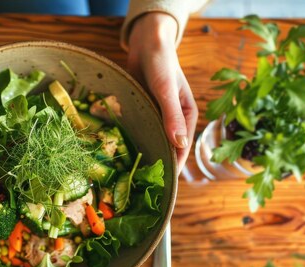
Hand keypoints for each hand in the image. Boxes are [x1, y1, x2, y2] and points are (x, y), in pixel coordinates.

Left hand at [126, 13, 197, 171]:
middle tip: (140, 185)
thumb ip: (172, 115)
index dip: (173, 166)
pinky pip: (136, 129)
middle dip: (154, 164)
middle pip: (165, 147)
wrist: (147, 43)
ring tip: (127, 175)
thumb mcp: (166, 90)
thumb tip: (180, 144)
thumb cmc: (162, 63)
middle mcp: (172, 120)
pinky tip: (117, 152)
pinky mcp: (141, 111)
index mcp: (187, 116)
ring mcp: (155, 117)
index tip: (162, 184)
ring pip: (149, 140)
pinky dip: (129, 139)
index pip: (181, 148)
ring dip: (140, 154)